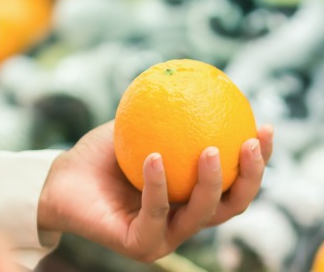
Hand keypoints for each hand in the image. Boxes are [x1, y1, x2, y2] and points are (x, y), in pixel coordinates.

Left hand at [38, 121, 273, 261]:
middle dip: (252, 177)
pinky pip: (156, 213)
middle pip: (234, 205)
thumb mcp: (142, 123)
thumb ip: (174, 109)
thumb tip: (209, 77)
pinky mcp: (142, 245)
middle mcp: (187, 219)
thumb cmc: (102, 152)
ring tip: (213, 150)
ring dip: (212, 183)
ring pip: (203, 215)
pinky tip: (154, 157)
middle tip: (252, 142)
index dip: (259, 160)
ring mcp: (167, 237)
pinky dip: (156, 185)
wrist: (60, 180)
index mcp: (195, 195)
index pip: (238, 181)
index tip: (264, 127)